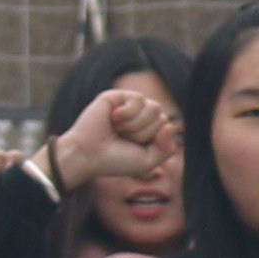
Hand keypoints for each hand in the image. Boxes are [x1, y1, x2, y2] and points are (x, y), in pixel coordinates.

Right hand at [53, 74, 179, 192]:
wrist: (88, 156)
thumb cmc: (115, 160)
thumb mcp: (147, 162)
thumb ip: (166, 148)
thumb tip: (170, 125)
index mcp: (150, 130)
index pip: (167, 127)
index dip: (154, 141)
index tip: (134, 148)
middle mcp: (141, 116)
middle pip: (161, 117)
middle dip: (143, 133)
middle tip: (123, 139)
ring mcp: (129, 105)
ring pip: (153, 108)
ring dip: (135, 125)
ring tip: (117, 129)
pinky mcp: (118, 96)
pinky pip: (138, 99)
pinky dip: (127, 114)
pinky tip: (113, 119)